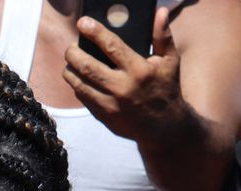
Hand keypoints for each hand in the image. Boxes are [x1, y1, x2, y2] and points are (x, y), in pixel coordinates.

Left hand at [64, 7, 186, 140]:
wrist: (164, 127)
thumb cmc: (166, 88)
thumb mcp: (170, 61)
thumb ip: (163, 36)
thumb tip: (160, 12)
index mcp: (139, 70)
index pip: (112, 46)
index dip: (95, 33)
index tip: (83, 23)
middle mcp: (123, 87)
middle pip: (88, 66)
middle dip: (73, 53)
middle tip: (70, 47)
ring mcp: (111, 104)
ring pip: (80, 84)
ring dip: (70, 70)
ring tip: (70, 62)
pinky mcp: (103, 116)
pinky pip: (83, 98)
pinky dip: (77, 86)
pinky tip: (77, 78)